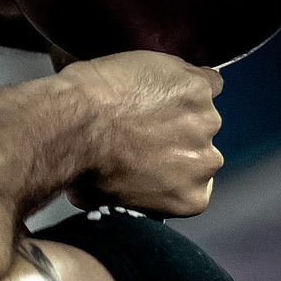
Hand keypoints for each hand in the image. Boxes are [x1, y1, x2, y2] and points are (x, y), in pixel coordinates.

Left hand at [59, 51, 223, 216]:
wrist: (73, 126)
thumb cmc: (81, 168)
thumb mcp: (107, 202)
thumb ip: (136, 196)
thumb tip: (129, 187)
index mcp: (191, 198)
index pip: (192, 181)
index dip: (169, 165)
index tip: (150, 154)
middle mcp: (206, 163)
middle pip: (198, 146)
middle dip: (174, 136)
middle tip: (138, 125)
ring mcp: (205, 121)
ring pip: (200, 111)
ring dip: (177, 106)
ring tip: (138, 100)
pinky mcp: (197, 87)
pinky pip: (205, 81)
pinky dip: (186, 78)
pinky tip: (161, 78)